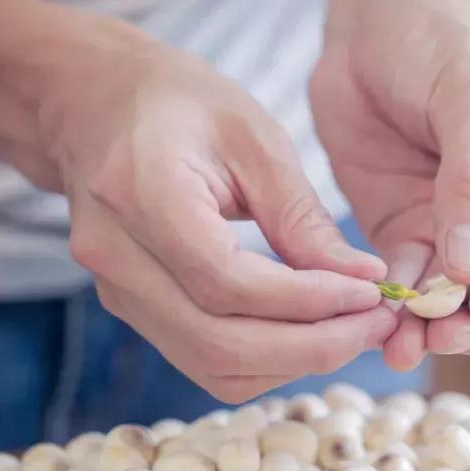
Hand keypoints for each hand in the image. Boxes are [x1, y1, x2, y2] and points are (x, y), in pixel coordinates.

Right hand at [44, 28, 396, 401]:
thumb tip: (364, 281)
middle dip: (313, 346)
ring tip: (353, 329)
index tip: (370, 294)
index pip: (228, 282)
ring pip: (213, 367)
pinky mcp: (132, 309)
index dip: (308, 301)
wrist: (92, 103)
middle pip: (220, 343)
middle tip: (376, 324)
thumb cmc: (177, 103)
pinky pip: (204, 360)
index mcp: (141, 194)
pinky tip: (311, 331)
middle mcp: (116, 258)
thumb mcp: (252, 136)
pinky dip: (266, 360)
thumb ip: (303, 217)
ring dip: (294, 362)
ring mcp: (116, 291)